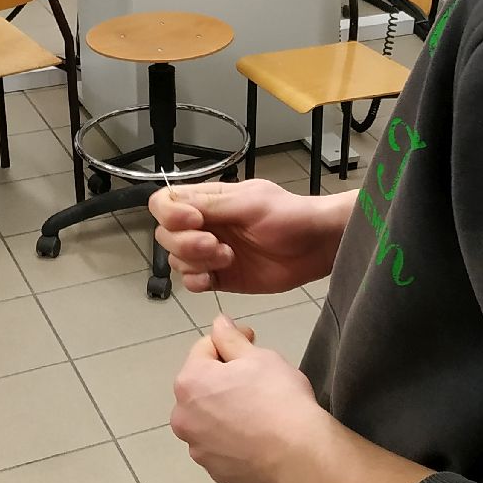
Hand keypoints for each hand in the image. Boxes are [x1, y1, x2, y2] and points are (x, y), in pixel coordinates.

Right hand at [149, 178, 347, 294]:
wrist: (317, 247)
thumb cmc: (290, 217)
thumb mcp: (251, 203)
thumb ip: (212, 204)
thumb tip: (176, 205)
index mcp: (208, 200)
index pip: (165, 202)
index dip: (170, 214)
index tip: (195, 221)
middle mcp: (204, 225)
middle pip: (166, 235)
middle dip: (186, 243)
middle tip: (217, 245)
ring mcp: (210, 253)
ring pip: (176, 260)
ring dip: (196, 262)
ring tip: (229, 258)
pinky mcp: (220, 277)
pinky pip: (191, 282)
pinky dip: (197, 281)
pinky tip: (216, 277)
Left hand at [171, 316, 334, 482]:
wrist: (299, 456)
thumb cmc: (278, 398)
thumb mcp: (258, 357)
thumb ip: (230, 338)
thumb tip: (218, 323)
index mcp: (189, 383)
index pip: (205, 348)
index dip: (231, 341)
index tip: (253, 342)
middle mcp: (183, 417)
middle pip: (202, 387)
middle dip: (224, 379)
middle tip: (257, 379)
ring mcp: (198, 449)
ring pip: (210, 419)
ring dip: (226, 410)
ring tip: (259, 411)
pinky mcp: (215, 472)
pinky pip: (222, 446)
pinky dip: (234, 439)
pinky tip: (259, 437)